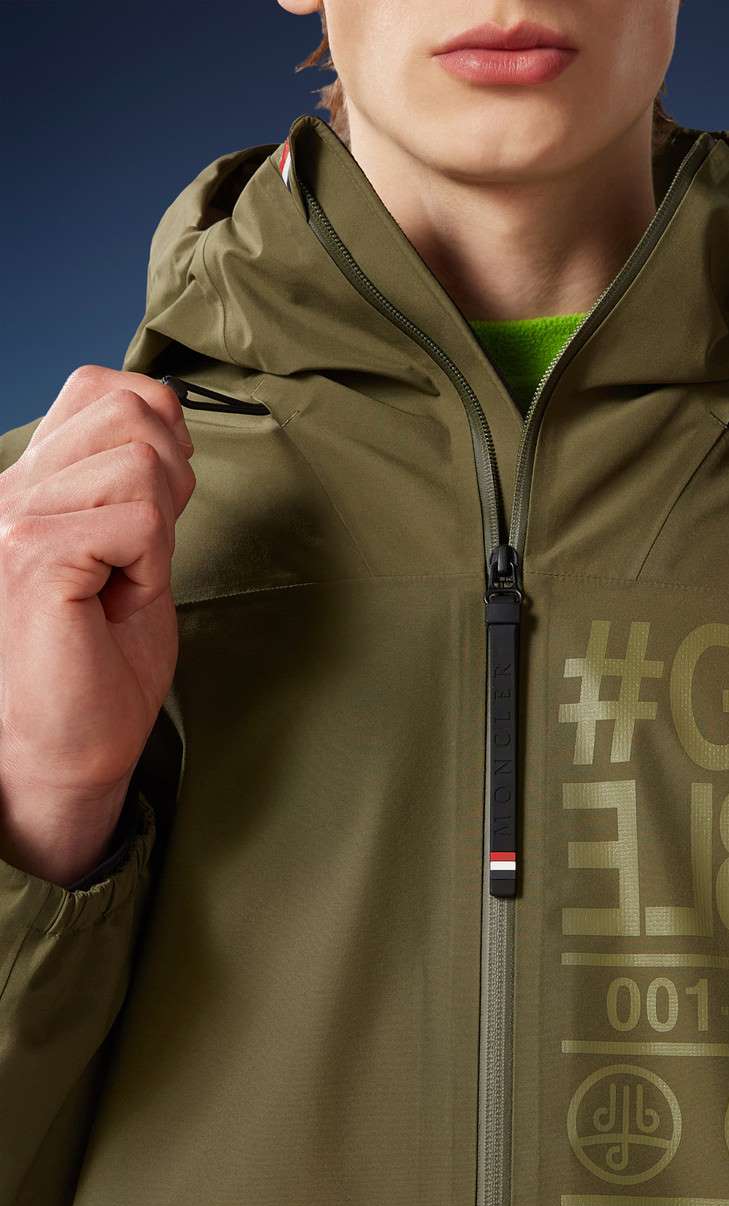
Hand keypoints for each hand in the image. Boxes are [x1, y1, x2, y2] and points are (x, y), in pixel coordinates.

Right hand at [0, 365, 195, 880]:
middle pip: (129, 410)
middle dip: (170, 478)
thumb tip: (168, 408)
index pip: (98, 388)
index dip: (157, 430)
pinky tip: (117, 603)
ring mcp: (16, 519)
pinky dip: (151, 567)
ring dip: (159, 532)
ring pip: (140, 460)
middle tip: (145, 553)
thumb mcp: (134, 552)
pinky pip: (141, 520)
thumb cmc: (99, 667)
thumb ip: (142, 481)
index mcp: (33, 484)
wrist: (67, 752)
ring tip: (124, 583)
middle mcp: (13, 491)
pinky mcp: (32, 555)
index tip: (159, 507)